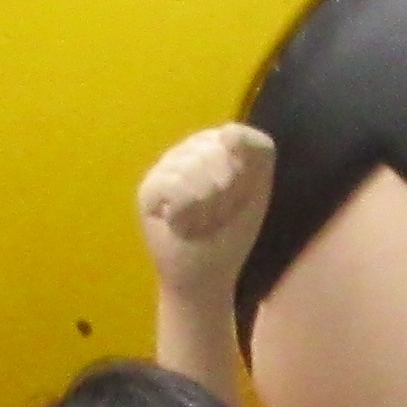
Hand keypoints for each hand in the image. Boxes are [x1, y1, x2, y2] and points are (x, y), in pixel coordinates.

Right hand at [138, 124, 274, 300]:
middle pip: (218, 156)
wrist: (206, 275)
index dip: (245, 176)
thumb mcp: (258, 189)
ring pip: (195, 172)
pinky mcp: (148, 189)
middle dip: (227, 197)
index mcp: (218, 143)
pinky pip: (175, 190)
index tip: (240, 198)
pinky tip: (181, 226)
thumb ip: (256, 152)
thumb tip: (227, 131)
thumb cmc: (232, 232)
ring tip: (200, 223)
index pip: (239, 140)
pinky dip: (186, 216)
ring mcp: (166, 166)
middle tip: (218, 216)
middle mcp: (190, 148)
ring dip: (207, 210)